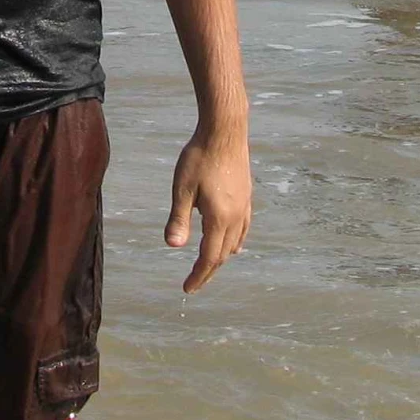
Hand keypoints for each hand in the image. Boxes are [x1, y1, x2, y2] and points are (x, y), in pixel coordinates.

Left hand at [164, 124, 251, 292]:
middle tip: (194, 283)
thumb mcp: (182, 188)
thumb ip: (179, 219)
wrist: (225, 130)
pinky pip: (243, 227)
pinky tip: (232, 241)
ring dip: (222, 256)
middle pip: (224, 254)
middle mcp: (236, 216)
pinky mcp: (246, 195)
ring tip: (209, 264)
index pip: (209, 257)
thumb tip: (173, 247)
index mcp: (219, 218)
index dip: (198, 275)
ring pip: (236, 242)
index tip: (187, 289)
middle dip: (209, 271)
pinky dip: (235, 241)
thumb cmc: (199, 157)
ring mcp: (244, 205)